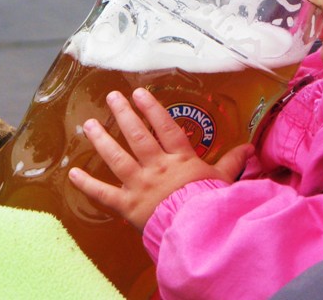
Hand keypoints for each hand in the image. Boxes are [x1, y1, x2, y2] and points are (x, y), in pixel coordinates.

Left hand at [68, 87, 252, 230]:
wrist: (197, 229)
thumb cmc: (210, 202)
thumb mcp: (223, 179)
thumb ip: (233, 161)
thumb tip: (250, 148)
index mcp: (179, 159)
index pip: (164, 127)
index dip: (152, 108)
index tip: (140, 93)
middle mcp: (156, 166)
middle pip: (137, 135)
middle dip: (123, 114)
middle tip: (112, 97)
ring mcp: (139, 184)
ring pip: (117, 157)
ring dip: (101, 140)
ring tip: (88, 124)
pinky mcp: (127, 205)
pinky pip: (103, 193)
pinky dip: (87, 184)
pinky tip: (72, 172)